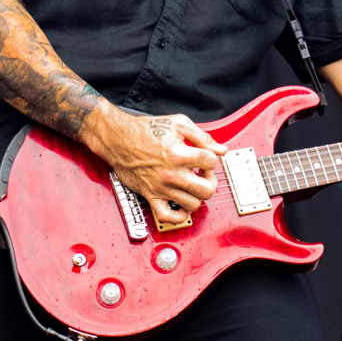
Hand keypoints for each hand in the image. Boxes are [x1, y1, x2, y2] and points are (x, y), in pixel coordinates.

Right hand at [78, 100, 227, 224]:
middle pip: (207, 189)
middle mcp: (171, 174)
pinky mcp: (150, 195)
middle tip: (204, 174)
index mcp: (179, 154)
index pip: (211, 162)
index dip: (212, 158)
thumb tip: (221, 150)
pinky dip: (179, 216)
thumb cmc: (147, 130)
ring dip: (198, 196)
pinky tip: (184, 206)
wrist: (119, 139)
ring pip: (192, 204)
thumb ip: (203, 137)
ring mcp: (161, 187)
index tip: (205, 156)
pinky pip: (167, 216)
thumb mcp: (179, 124)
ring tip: (194, 185)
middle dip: (211, 180)